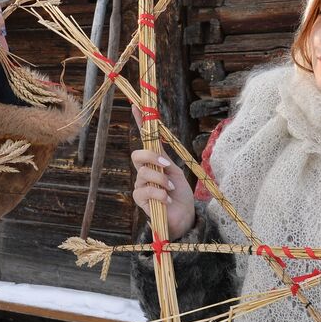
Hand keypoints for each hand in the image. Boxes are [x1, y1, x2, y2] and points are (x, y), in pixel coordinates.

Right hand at [129, 104, 195, 237]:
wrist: (184, 216)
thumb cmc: (181, 194)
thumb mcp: (176, 172)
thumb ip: (164, 159)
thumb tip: (157, 144)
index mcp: (154, 161)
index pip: (144, 139)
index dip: (139, 122)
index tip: (136, 105)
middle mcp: (144, 171)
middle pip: (137, 155)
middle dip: (151, 157)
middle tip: (166, 166)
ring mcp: (141, 185)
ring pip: (143, 173)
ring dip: (160, 180)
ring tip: (171, 189)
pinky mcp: (140, 200)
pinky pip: (145, 191)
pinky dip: (159, 194)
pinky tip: (166, 199)